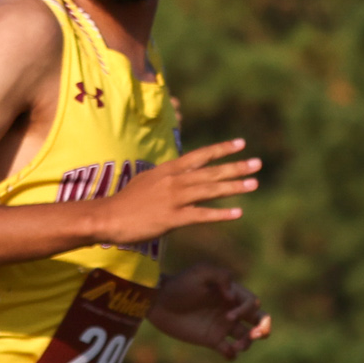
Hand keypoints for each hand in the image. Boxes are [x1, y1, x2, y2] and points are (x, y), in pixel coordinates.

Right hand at [95, 141, 260, 247]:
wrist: (106, 217)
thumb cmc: (124, 202)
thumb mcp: (146, 182)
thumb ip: (166, 178)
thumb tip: (181, 176)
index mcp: (166, 171)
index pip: (198, 156)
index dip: (220, 149)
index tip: (240, 143)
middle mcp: (173, 182)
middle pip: (209, 172)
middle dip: (235, 167)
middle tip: (257, 163)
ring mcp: (173, 199)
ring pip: (209, 190)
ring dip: (233, 187)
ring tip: (254, 183)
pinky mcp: (172, 219)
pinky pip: (201, 215)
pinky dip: (220, 214)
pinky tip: (237, 213)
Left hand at [149, 261, 270, 360]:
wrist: (157, 302)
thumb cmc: (178, 284)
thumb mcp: (199, 272)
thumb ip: (220, 276)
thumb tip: (232, 295)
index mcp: (232, 294)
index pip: (253, 304)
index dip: (246, 311)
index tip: (228, 315)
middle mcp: (230, 310)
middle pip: (259, 320)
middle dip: (264, 328)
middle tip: (255, 334)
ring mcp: (222, 326)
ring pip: (247, 337)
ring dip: (248, 343)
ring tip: (236, 347)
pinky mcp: (211, 340)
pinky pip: (229, 350)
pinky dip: (232, 354)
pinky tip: (226, 352)